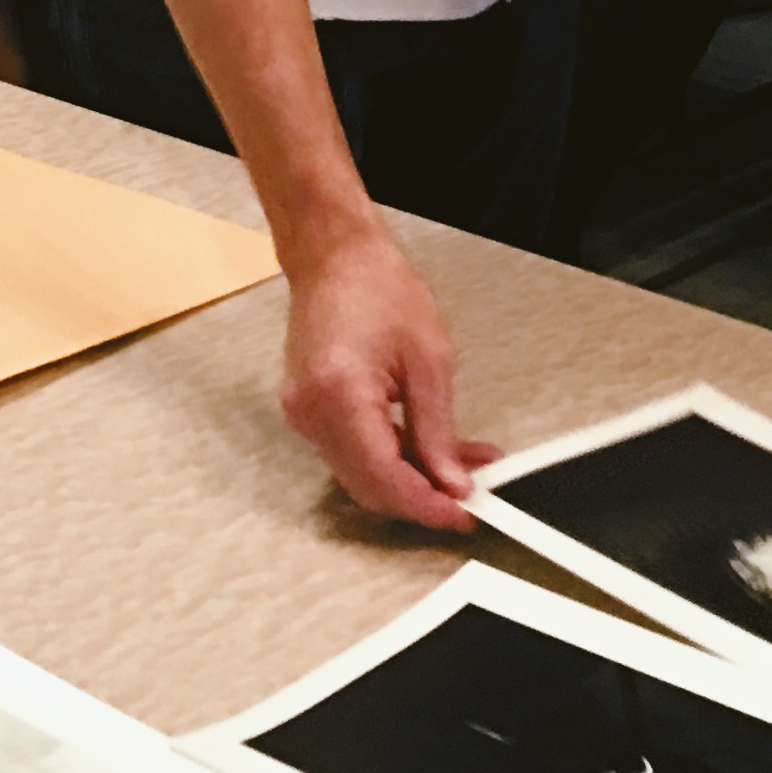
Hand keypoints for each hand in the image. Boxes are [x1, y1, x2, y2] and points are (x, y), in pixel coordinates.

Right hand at [281, 237, 493, 529]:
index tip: (462, 515)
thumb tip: (450, 483)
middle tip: (468, 495)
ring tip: (459, 466)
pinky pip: (349, 452)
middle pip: (369, 487)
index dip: (426, 506)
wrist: (334, 257)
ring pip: (360, 475)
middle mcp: (311, 412)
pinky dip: (388, 458)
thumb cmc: (378, 287)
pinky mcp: (306, 411)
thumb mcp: (428, 359)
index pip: (384, 478)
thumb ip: (437, 431)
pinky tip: (424, 448)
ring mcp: (303, 414)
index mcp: (340, 394)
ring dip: (408, 479)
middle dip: (421, 498)